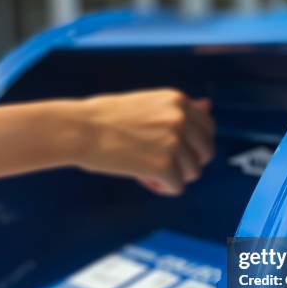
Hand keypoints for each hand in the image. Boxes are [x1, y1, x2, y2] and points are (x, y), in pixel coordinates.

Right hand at [67, 89, 214, 195]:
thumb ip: (178, 109)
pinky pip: (177, 187)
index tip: (174, 151)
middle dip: (187, 163)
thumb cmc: (104, 117)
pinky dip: (162, 188)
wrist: (78, 130)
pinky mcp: (165, 165)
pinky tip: (142, 179)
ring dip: (172, 176)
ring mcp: (174, 142)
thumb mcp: (147, 104)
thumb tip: (208, 105)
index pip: (208, 127)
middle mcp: (181, 118)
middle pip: (206, 152)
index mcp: (177, 100)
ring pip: (193, 172)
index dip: (193, 144)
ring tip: (145, 170)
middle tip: (161, 165)